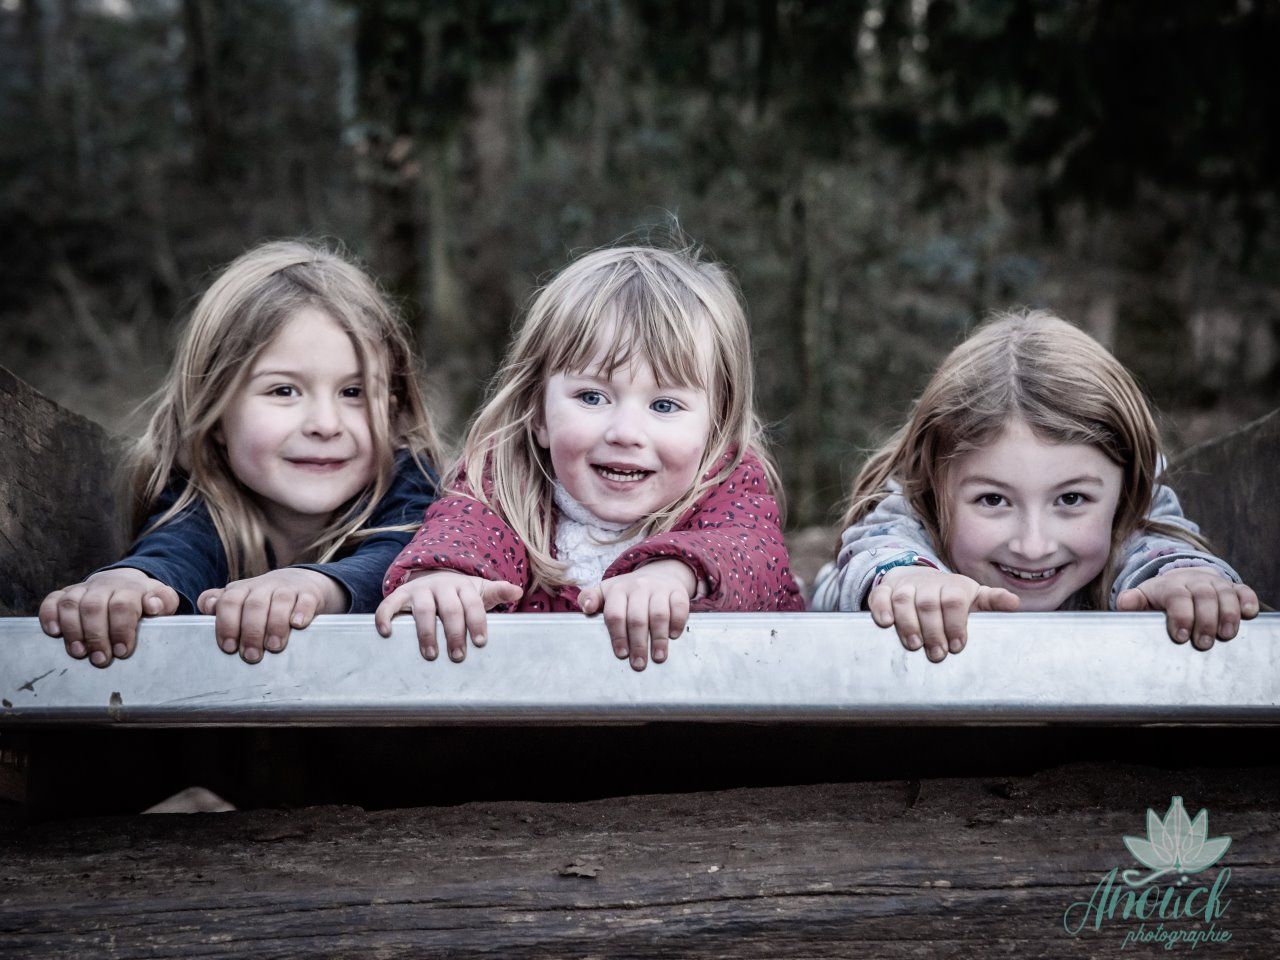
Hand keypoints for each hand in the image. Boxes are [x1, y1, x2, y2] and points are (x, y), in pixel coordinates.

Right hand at [40, 568, 179, 667]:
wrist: (125, 582)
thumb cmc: (144, 599)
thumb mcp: (163, 599)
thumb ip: (164, 602)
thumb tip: (153, 606)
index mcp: (130, 588)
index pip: (122, 605)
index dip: (121, 629)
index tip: (122, 651)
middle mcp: (104, 586)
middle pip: (94, 607)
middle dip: (96, 636)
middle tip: (100, 659)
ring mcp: (83, 589)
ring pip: (71, 604)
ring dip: (73, 630)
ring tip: (79, 653)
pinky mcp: (66, 594)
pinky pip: (52, 600)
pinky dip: (49, 616)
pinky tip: (55, 633)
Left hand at [198, 568, 345, 662]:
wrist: (300, 583)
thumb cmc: (263, 600)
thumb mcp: (240, 600)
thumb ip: (221, 605)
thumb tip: (206, 607)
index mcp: (242, 590)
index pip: (229, 602)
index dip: (227, 625)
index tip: (229, 648)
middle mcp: (263, 586)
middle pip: (254, 604)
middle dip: (252, 632)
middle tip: (252, 656)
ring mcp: (287, 588)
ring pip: (280, 601)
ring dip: (276, 625)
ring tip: (274, 647)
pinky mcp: (309, 594)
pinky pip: (306, 600)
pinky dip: (302, 612)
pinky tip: (298, 625)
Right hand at [375, 570, 522, 660]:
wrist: (434, 577)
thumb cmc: (460, 594)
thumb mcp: (480, 591)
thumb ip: (497, 592)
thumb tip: (517, 591)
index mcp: (463, 586)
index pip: (472, 604)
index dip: (477, 623)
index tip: (480, 643)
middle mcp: (442, 586)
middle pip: (450, 609)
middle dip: (454, 634)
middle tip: (458, 656)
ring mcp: (420, 590)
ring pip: (423, 609)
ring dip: (426, 633)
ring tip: (431, 655)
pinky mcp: (401, 595)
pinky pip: (390, 604)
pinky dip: (386, 617)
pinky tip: (387, 633)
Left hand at [578, 559, 696, 670]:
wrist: (658, 574)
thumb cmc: (628, 592)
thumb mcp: (607, 591)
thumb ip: (590, 598)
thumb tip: (586, 608)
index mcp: (618, 590)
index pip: (615, 615)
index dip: (618, 636)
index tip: (621, 654)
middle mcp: (638, 587)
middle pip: (637, 618)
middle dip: (638, 644)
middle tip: (639, 664)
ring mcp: (659, 588)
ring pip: (659, 614)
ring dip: (658, 638)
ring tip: (658, 657)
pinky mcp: (678, 591)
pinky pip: (679, 606)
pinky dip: (677, 622)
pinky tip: (673, 636)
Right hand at [867, 566, 1019, 661]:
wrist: (917, 578)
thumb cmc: (950, 595)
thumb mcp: (972, 597)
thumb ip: (992, 601)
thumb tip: (1014, 604)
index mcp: (953, 586)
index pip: (954, 601)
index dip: (955, 623)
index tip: (957, 646)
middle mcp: (928, 583)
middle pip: (928, 603)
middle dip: (932, 630)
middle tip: (937, 654)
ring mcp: (906, 586)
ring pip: (903, 599)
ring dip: (907, 623)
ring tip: (914, 645)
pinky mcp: (885, 589)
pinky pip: (879, 595)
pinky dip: (880, 608)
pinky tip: (885, 623)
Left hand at [1116, 568, 1259, 649]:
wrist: (1181, 580)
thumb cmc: (1161, 596)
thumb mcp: (1143, 598)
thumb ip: (1132, 602)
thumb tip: (1124, 604)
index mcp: (1170, 585)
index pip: (1177, 597)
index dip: (1181, 616)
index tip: (1180, 636)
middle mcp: (1194, 581)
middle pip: (1203, 596)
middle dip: (1205, 621)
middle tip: (1203, 643)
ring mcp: (1215, 584)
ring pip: (1225, 594)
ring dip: (1228, 615)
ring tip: (1226, 635)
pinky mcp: (1233, 588)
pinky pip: (1243, 591)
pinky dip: (1248, 601)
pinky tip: (1248, 614)